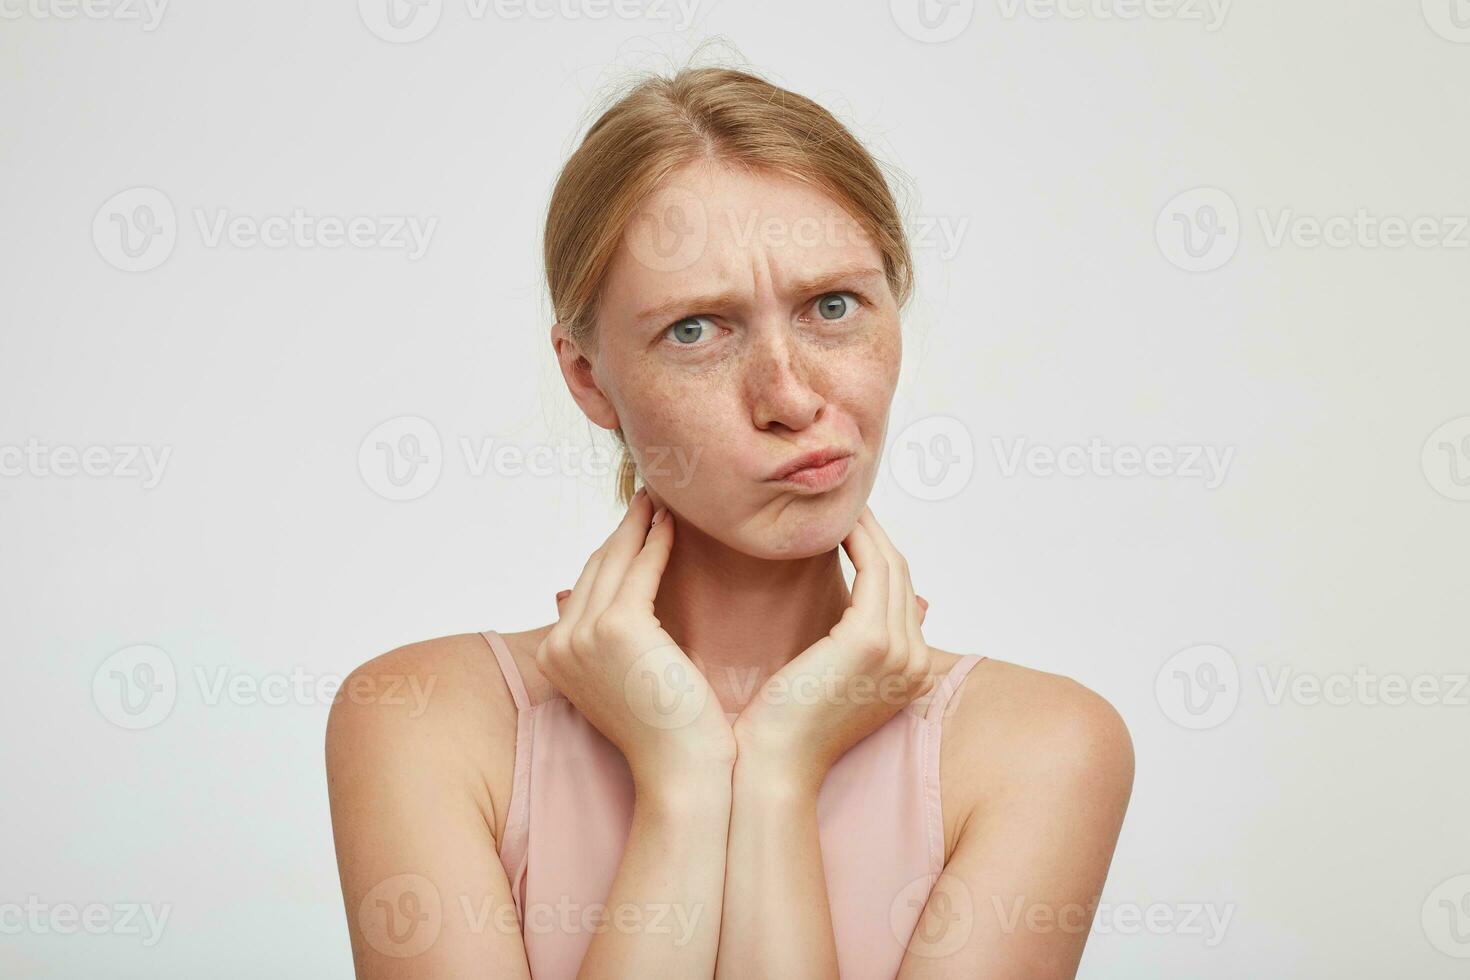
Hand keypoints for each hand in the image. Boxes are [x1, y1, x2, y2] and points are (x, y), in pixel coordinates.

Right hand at [537, 488, 735, 789]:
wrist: (683, 771)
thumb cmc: (667, 731)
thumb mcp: (623, 679)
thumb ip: (607, 641)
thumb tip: (597, 599)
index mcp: (554, 657)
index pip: (585, 587)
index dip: (611, 551)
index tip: (634, 524)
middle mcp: (560, 643)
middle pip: (595, 569)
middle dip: (623, 531)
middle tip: (648, 499)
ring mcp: (584, 634)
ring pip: (616, 562)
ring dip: (640, 526)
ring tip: (661, 502)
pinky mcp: (619, 627)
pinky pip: (641, 570)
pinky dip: (657, 543)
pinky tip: (673, 525)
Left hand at [731, 506, 934, 787]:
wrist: (771, 766)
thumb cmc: (787, 727)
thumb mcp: (836, 680)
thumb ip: (861, 644)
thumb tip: (887, 609)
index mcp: (913, 672)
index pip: (903, 594)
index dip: (878, 552)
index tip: (847, 522)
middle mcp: (916, 660)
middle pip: (901, 573)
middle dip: (874, 532)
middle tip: (841, 501)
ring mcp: (899, 650)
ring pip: (890, 563)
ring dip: (864, 526)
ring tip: (833, 503)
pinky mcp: (870, 639)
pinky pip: (871, 568)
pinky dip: (854, 538)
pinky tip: (828, 525)